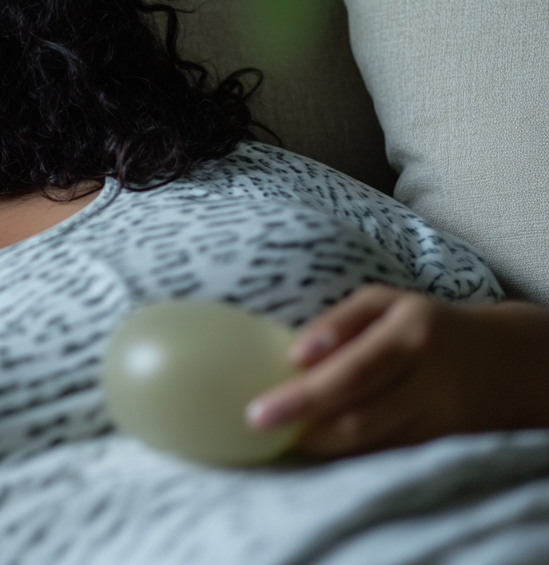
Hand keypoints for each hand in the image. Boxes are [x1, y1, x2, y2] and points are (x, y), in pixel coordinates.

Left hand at [245, 285, 548, 457]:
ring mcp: (436, 417)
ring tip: (280, 433)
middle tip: (258, 424)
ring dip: (319, 444)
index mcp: (411, 334)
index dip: (303, 397)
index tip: (258, 411)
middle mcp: (427, 379)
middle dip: (302, 426)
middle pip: (358, 416)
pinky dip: (345, 453)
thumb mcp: (382, 302)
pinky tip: (314, 444)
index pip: (350, 373)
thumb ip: (338, 321)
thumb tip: (296, 354)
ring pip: (371, 442)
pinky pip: (384, 453)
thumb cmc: (420, 322)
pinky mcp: (435, 442)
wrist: (496, 360)